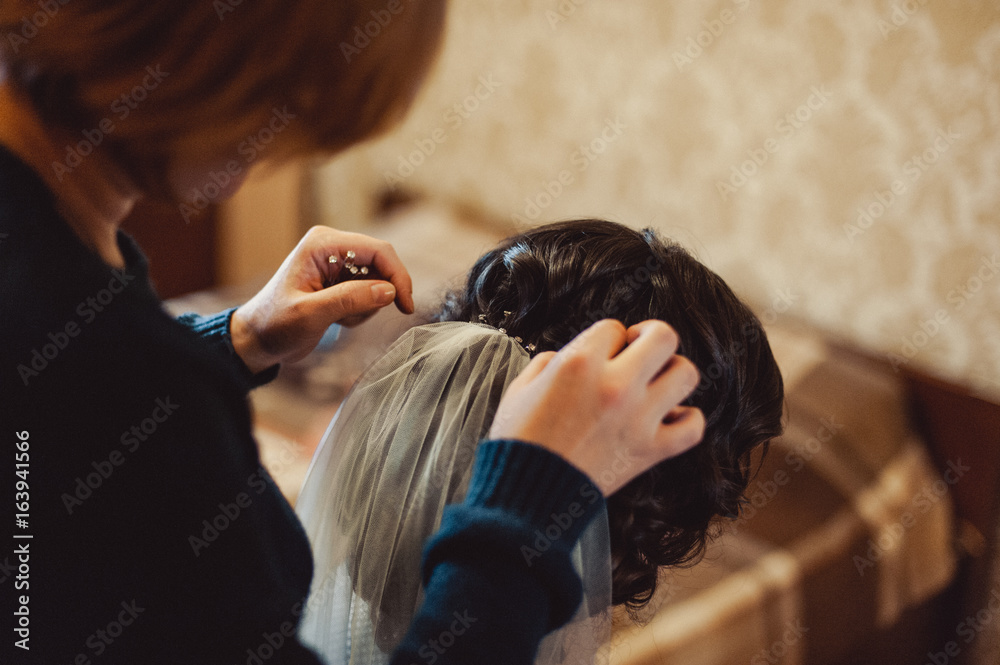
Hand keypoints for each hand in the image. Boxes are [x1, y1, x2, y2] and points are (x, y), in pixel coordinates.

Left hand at [230, 226, 413, 373]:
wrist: (257, 341)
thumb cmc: (274, 324)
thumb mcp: (311, 314)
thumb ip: (350, 299)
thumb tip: (389, 291)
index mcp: (323, 244)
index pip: (378, 250)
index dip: (398, 275)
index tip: (405, 304)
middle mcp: (334, 248)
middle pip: (382, 264)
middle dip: (377, 295)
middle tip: (354, 318)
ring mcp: (339, 264)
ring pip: (379, 282)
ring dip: (366, 307)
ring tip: (337, 319)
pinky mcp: (341, 281)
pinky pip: (370, 294)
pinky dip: (360, 312)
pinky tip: (336, 319)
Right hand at [489, 319, 704, 495]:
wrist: (527, 494)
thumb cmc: (520, 440)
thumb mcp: (520, 387)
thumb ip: (549, 362)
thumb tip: (569, 355)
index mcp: (579, 363)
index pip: (614, 328)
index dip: (607, 339)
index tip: (600, 355)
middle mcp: (615, 385)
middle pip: (663, 337)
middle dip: (650, 338)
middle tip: (638, 351)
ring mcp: (638, 418)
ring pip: (686, 374)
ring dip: (672, 374)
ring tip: (655, 384)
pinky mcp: (650, 451)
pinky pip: (693, 426)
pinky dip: (687, 419)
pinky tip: (670, 417)